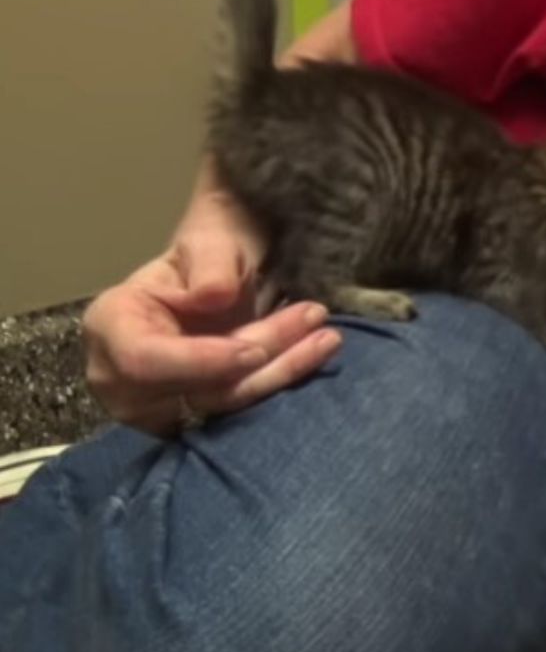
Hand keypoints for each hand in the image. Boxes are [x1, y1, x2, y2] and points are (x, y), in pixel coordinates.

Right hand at [83, 192, 341, 434]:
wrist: (233, 264)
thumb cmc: (214, 244)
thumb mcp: (212, 239)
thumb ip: (210, 265)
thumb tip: (211, 297)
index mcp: (112, 322)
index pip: (145, 359)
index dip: (199, 361)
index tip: (253, 351)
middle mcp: (124, 373)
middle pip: (193, 387)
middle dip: (260, 361)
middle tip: (316, 323)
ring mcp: (159, 399)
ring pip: (225, 403)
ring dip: (282, 372)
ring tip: (327, 337)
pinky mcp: (197, 411)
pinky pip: (242, 412)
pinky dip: (281, 382)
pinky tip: (317, 355)